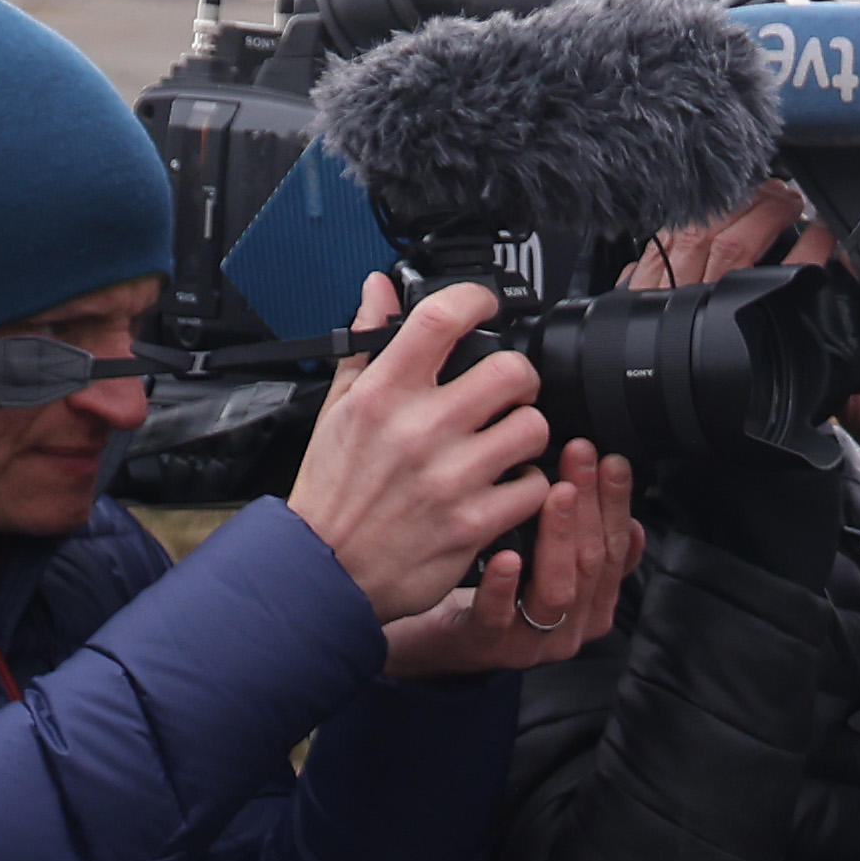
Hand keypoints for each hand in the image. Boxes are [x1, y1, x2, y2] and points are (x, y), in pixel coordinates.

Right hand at [288, 278, 560, 626]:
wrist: (326, 570)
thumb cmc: (333, 491)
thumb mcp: (337, 407)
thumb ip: (366, 345)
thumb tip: (378, 290)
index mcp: (384, 394)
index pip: (441, 319)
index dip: (476, 299)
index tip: (486, 305)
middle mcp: (419, 430)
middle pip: (510, 371)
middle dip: (518, 378)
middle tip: (509, 392)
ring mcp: (451, 478)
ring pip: (534, 428)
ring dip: (528, 432)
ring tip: (508, 443)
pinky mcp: (474, 524)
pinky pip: (534, 487)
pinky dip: (528, 487)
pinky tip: (505, 487)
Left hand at [380, 443, 636, 681]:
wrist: (441, 636)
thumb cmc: (496, 589)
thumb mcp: (547, 559)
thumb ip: (583, 532)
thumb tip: (616, 478)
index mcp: (593, 607)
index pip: (616, 550)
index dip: (616, 503)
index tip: (611, 459)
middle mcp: (570, 629)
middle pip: (591, 564)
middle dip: (589, 505)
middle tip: (581, 455)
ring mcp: (530, 643)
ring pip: (558, 592)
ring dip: (558, 536)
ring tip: (554, 491)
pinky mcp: (486, 646)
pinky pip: (498, 617)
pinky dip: (504, 586)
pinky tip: (506, 554)